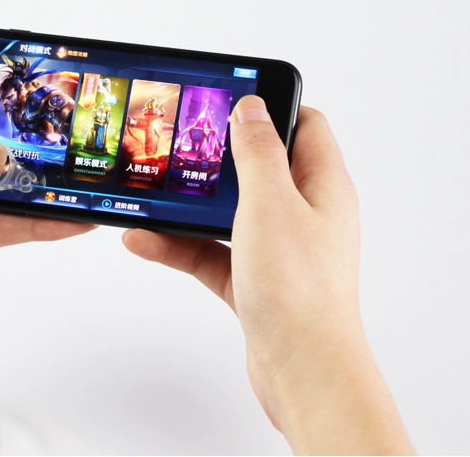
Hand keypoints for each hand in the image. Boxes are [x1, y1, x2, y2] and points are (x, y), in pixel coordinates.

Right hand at [123, 98, 412, 453]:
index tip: (228, 99)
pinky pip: (214, 254)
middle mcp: (305, 215)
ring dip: (189, 208)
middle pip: (258, 170)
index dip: (268, 107)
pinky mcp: (257, 282)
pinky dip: (183, 247)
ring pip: (228, 215)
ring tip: (150, 198)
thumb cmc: (299, 292)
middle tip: (179, 148)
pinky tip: (147, 242)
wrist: (301, 370)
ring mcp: (280, 250)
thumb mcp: (271, 203)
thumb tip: (251, 108)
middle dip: (215, 160)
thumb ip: (258, 152)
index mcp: (322, 186)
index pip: (303, 126)